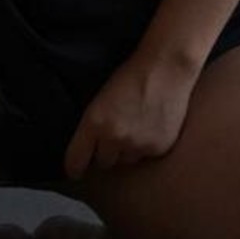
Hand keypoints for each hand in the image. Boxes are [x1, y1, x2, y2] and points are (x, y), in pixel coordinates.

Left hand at [62, 53, 197, 180]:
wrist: (165, 68)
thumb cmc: (132, 75)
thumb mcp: (101, 97)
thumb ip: (93, 125)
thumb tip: (87, 146)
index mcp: (94, 122)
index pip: (76, 160)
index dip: (74, 167)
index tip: (75, 170)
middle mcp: (114, 138)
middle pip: (102, 163)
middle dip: (105, 152)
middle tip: (113, 135)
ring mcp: (137, 145)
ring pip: (125, 161)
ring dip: (126, 150)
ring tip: (135, 127)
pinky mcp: (157, 148)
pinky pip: (146, 156)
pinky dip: (146, 146)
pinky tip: (150, 126)